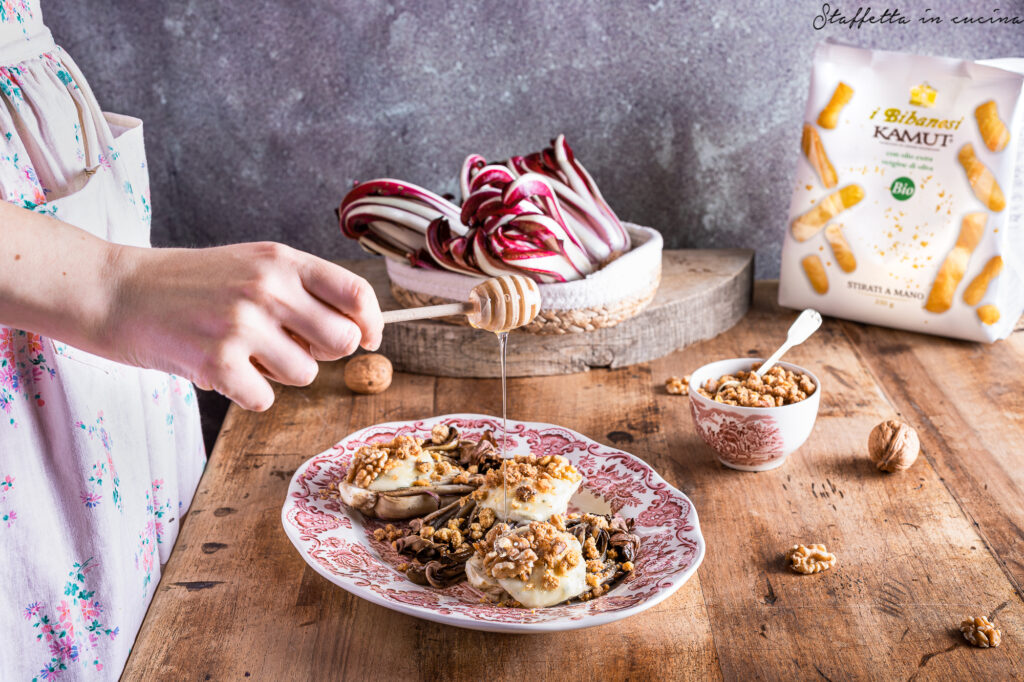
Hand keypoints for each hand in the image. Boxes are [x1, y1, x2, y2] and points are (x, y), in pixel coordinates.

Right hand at [106, 241, 382, 410]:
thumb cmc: (188, 284)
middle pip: (342, 341)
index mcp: (282, 261)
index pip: (356, 293)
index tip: (368, 339)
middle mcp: (268, 288)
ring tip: (243, 353)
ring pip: (305, 374)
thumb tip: (356, 332)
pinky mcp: (217, 361)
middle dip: (324, 353)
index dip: (372, 324)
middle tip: (291, 347)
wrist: (116, 292)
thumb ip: (301, 290)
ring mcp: (243, 324)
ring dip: (280, 374)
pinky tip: (221, 369)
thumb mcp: (251, 264)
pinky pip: (265, 399)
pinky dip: (248, 393)